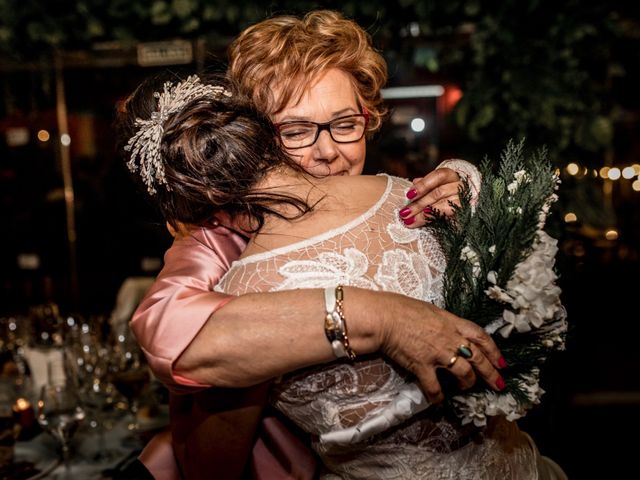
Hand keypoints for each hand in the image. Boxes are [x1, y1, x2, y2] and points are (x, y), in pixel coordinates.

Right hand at [378, 294, 505, 403]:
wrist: (384, 317)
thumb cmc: (402, 308)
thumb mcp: (431, 311)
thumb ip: (444, 323)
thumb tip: (450, 330)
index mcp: (452, 323)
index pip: (481, 336)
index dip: (494, 350)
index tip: (501, 362)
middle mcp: (450, 339)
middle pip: (479, 358)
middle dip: (491, 374)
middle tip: (499, 385)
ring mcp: (438, 354)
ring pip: (464, 374)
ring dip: (467, 384)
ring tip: (465, 387)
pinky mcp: (423, 366)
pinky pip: (435, 388)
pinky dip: (438, 398)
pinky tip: (439, 402)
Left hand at [399, 167, 461, 227]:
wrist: (465, 207)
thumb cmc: (445, 195)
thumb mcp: (435, 186)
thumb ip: (426, 185)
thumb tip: (414, 182)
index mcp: (451, 176)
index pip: (439, 176)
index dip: (423, 185)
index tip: (409, 195)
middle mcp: (460, 187)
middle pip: (439, 193)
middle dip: (419, 204)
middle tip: (404, 213)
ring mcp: (465, 201)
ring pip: (444, 206)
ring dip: (423, 215)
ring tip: (409, 221)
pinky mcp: (465, 214)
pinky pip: (450, 218)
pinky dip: (435, 220)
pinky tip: (424, 224)